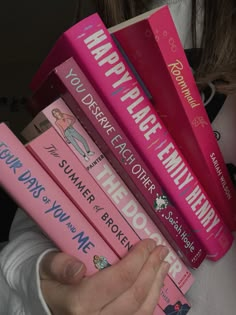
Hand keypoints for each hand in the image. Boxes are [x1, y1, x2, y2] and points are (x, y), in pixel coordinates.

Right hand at [39, 239, 169, 314]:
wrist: (47, 302)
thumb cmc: (48, 281)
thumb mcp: (47, 267)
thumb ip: (59, 265)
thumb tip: (78, 268)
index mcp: (79, 303)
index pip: (119, 280)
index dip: (138, 260)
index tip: (148, 243)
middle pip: (135, 295)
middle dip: (151, 269)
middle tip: (160, 250)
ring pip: (141, 310)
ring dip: (157, 284)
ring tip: (163, 264)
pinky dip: (152, 300)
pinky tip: (155, 284)